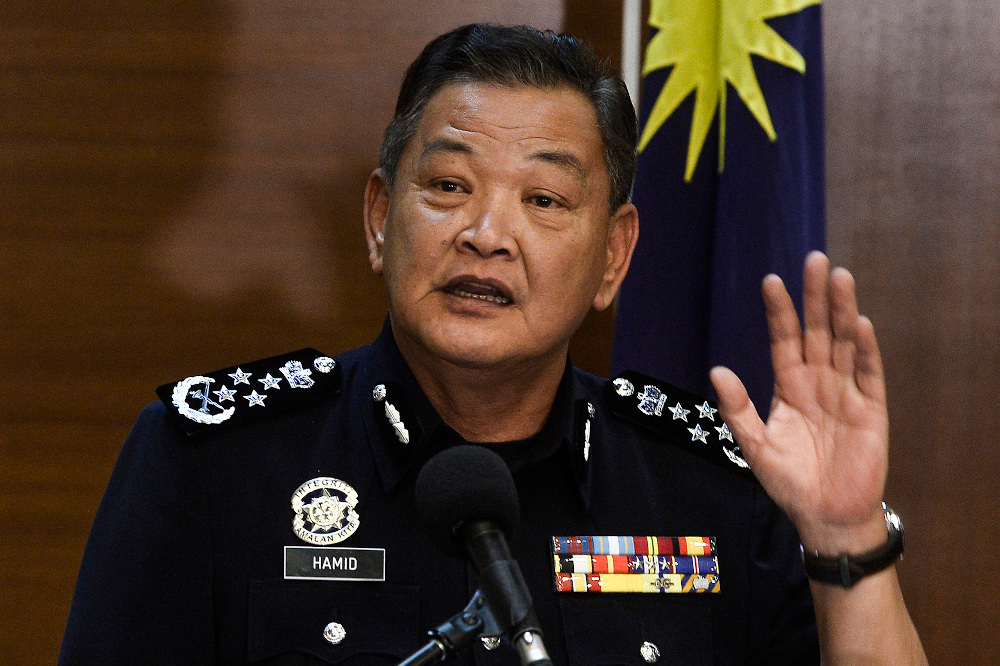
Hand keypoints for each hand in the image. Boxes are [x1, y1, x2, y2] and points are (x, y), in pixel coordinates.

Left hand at [711, 251, 888, 552]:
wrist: (824, 515)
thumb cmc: (789, 481)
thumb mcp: (754, 445)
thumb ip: (737, 409)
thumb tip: (716, 370)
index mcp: (789, 386)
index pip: (784, 339)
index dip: (779, 311)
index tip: (771, 280)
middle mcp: (818, 381)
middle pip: (817, 330)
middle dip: (815, 297)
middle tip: (815, 259)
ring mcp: (846, 392)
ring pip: (843, 342)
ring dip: (842, 310)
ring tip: (840, 277)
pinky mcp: (870, 408)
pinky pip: (867, 373)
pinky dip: (865, 349)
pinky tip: (860, 323)